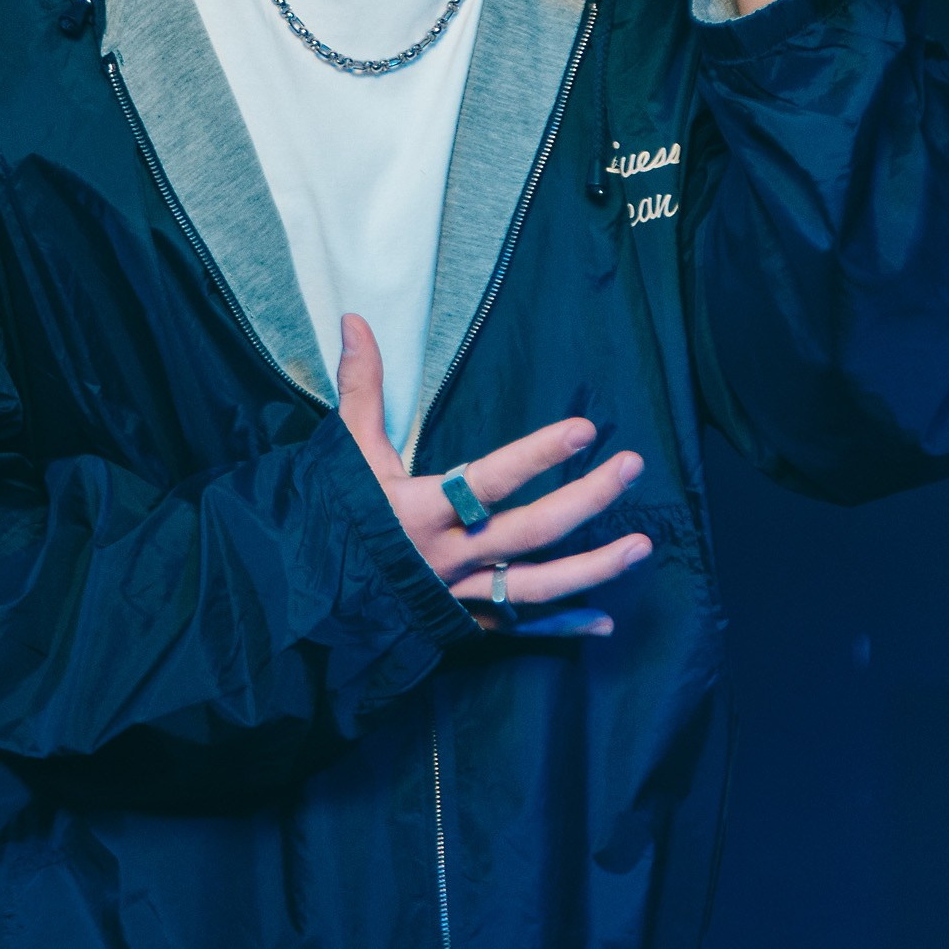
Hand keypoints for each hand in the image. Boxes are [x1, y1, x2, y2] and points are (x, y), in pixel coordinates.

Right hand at [336, 315, 650, 635]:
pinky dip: (564, 628)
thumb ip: (361, 388)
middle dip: (588, 501)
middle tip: (632, 468)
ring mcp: (460, 594)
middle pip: (531, 532)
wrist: (305, 604)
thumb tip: (354, 320)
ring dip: (595, 567)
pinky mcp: (463, 623)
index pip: (489, 480)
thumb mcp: (346, 455)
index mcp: (420, 511)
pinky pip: (520, 627)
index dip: (537, 457)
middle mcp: (449, 556)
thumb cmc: (331, 522)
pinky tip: (606, 622)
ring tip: (643, 545)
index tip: (583, 432)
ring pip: (538, 586)